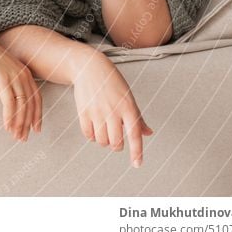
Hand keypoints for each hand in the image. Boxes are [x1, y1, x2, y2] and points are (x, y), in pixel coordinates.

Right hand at [0, 35, 41, 140]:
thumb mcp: (7, 71)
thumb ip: (13, 82)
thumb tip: (15, 100)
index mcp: (27, 74)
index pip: (37, 99)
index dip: (37, 115)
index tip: (36, 129)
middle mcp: (23, 76)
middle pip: (30, 105)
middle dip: (28, 123)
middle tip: (24, 137)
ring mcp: (14, 77)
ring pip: (21, 106)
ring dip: (18, 123)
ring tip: (15, 135)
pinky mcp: (3, 80)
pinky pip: (9, 103)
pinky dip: (9, 116)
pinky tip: (7, 126)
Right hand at [71, 50, 153, 166]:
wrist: (90, 67)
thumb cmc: (112, 82)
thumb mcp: (129, 97)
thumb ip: (138, 117)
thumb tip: (148, 133)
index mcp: (128, 107)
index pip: (135, 135)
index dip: (136, 152)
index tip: (137, 164)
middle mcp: (113, 111)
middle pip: (116, 143)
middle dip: (117, 146)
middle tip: (116, 140)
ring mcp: (97, 112)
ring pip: (101, 141)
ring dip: (104, 141)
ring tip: (104, 131)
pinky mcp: (83, 112)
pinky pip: (88, 134)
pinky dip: (92, 136)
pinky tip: (94, 129)